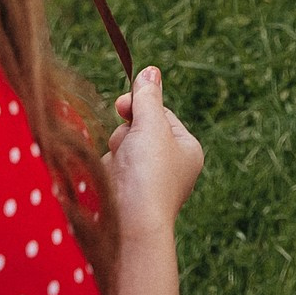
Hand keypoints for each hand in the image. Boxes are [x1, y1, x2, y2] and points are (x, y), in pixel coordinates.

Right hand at [106, 67, 204, 240]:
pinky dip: (108, 166)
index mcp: (187, 150)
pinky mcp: (124, 191)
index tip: (123, 104)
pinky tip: (111, 177)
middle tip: (125, 139)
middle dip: (128, 131)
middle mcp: (170, 165)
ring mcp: (146, 180)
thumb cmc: (149, 173)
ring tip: (121, 164)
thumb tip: (150, 70)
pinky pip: (112, 165)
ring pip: (123, 145)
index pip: (161, 114)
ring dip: (117, 148)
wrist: (130, 224)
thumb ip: (148, 97)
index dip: (142, 106)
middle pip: (141, 128)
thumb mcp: (152, 126)